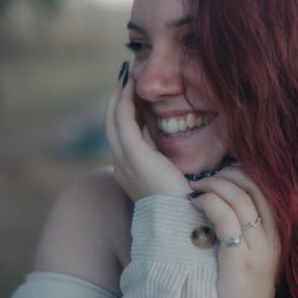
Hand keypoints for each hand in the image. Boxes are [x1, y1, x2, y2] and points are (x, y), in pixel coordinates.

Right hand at [104, 76, 191, 200]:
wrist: (182, 220)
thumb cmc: (185, 202)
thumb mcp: (172, 177)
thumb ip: (167, 162)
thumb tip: (174, 147)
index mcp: (129, 171)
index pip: (121, 135)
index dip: (125, 112)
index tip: (133, 95)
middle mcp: (120, 165)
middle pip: (111, 124)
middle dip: (117, 100)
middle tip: (126, 78)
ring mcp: (123, 160)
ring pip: (113, 119)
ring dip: (119, 96)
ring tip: (127, 77)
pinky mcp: (133, 154)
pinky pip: (123, 120)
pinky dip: (126, 101)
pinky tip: (132, 87)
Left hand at [189, 166, 279, 297]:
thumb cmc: (237, 289)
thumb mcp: (248, 255)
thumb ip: (242, 229)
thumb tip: (220, 199)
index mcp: (274, 235)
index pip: (264, 189)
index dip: (242, 174)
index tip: (220, 173)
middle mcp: (270, 239)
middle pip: (254, 189)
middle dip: (227, 175)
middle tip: (203, 179)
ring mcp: (257, 251)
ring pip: (241, 201)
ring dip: (215, 186)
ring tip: (195, 188)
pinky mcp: (239, 263)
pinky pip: (227, 222)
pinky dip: (210, 204)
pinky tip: (195, 203)